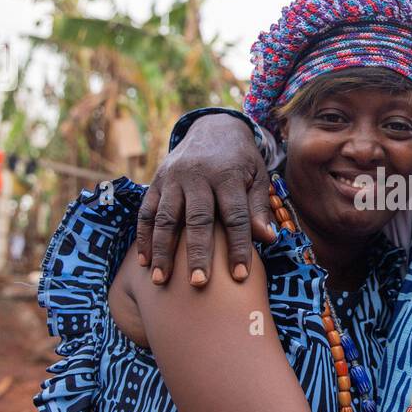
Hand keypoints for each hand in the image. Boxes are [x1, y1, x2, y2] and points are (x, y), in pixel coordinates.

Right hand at [136, 114, 274, 286]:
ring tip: (161, 280)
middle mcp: (198, 176)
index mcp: (228, 175)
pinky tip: (145, 262)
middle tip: (198, 284)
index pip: (235, 216)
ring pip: (166, 217)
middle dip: (198, 253)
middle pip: (198, 219)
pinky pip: (147, 211)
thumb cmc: (240, 161)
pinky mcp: (157, 181)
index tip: (240, 276)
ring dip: (162, 250)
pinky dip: (144, 236)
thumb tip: (268, 238)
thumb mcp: (257, 176)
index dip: (239, 247)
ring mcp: (174, 178)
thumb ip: (258, 207)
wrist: (213, 127)